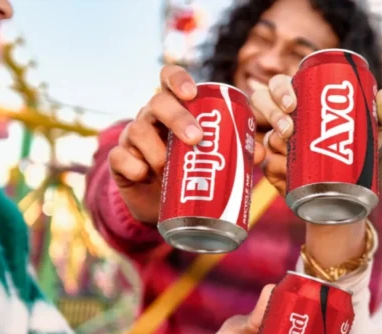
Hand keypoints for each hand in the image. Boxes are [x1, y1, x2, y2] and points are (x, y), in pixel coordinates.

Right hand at [107, 65, 265, 222]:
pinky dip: (131, 165)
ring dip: (155, 148)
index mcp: (174, 109)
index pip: (169, 79)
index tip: (192, 93)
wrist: (164, 207)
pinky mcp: (120, 162)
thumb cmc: (191, 173)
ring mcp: (132, 138)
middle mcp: (151, 117)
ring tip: (169, 167)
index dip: (178, 79)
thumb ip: (236, 152)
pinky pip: (119, 157)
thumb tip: (262, 153)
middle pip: (157, 103)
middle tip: (196, 139)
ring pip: (137, 130)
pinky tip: (143, 174)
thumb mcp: (211, 161)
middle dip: (177, 118)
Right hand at [251, 74, 381, 195]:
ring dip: (273, 140)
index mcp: (302, 101)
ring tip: (289, 148)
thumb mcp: (374, 132)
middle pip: (262, 103)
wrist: (349, 192)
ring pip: (266, 135)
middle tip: (289, 129)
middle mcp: (285, 119)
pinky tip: (276, 167)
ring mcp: (277, 145)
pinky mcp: (275, 169)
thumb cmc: (358, 151)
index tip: (293, 103)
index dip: (280, 90)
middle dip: (271, 112)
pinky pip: (267, 164)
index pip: (281, 87)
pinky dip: (269, 163)